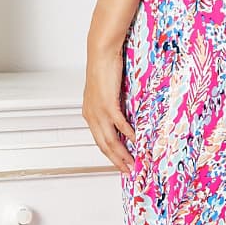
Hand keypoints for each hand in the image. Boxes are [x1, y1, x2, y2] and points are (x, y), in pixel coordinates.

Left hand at [83, 47, 136, 175]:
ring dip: (122, 153)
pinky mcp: (108, 104)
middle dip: (116, 160)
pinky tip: (135, 141)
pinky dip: (128, 135)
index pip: (99, 140)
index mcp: (90, 114)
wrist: (101, 54)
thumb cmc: (105, 69)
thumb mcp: (106, 93)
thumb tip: (123, 117)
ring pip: (110, 139)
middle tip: (128, 170)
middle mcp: (92, 115)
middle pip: (104, 145)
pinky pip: (119, 124)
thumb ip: (112, 106)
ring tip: (133, 162)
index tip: (120, 163)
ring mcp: (99, 111)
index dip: (110, 154)